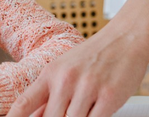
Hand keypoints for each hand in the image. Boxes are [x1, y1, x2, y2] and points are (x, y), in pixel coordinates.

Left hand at [7, 0, 148, 116]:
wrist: (123, 38)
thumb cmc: (93, 56)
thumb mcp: (65, 68)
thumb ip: (50, 94)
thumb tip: (33, 115)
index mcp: (50, 73)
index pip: (25, 102)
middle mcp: (65, 80)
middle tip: (64, 115)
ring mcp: (86, 88)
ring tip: (81, 110)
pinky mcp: (108, 97)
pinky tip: (94, 114)